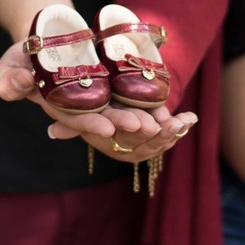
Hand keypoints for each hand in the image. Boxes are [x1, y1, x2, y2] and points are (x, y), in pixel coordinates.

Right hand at [0, 41, 181, 138]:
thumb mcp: (10, 64)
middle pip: (108, 120)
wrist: (47, 36)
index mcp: (58, 108)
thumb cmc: (23, 54)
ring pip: (129, 114)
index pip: (75, 120)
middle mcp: (83, 109)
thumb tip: (18, 86)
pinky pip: (140, 101)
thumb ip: (10, 79)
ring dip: (150, 120)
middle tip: (148, 126)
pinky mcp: (118, 88)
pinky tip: (182, 114)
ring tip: (171, 123)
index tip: (107, 127)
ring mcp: (103, 100)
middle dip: (127, 124)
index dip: (91, 124)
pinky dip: (159, 107)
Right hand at [62, 105, 197, 163]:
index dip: (129, 129)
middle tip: (170, 125)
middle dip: (158, 135)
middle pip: (143, 143)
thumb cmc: (82, 103)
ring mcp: (143, 141)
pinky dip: (182, 125)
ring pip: (160, 142)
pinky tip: (192, 117)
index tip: (145, 125)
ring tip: (184, 121)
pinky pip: (171, 134)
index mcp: (107, 141)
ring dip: (173, 132)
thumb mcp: (73, 111)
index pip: (118, 137)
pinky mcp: (158, 134)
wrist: (95, 99)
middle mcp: (125, 145)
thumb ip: (68, 122)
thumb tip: (53, 131)